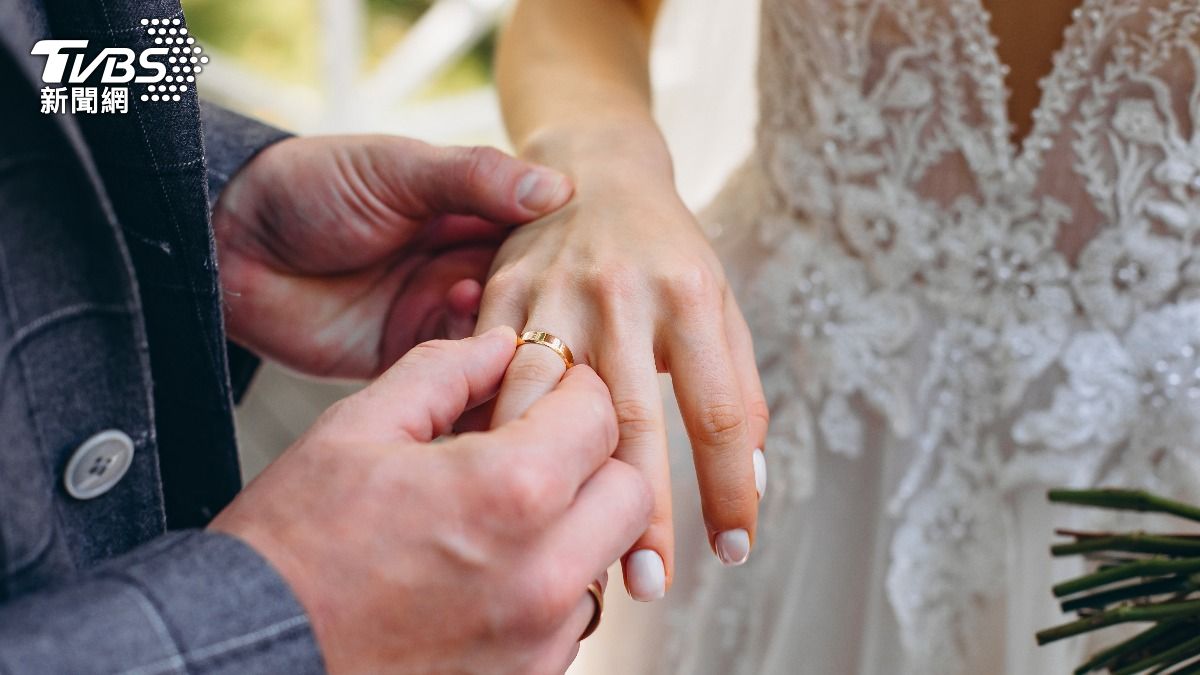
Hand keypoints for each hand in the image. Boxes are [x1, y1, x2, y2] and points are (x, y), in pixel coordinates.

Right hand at [210, 327, 651, 673]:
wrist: (247, 656)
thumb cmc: (289, 552)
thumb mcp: (355, 430)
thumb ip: (442, 372)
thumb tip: (497, 344)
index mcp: (507, 492)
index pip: (598, 414)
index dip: (570, 389)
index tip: (544, 391)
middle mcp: (543, 574)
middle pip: (630, 490)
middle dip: (592, 458)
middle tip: (537, 449)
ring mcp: (538, 638)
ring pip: (605, 556)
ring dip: (573, 525)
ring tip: (501, 516)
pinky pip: (572, 617)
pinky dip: (548, 585)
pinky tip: (488, 569)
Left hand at [212, 135, 571, 377]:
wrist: (228, 243)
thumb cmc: (310, 187)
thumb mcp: (398, 169)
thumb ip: (474, 178)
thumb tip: (557, 190)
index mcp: (471, 214)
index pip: (539, 240)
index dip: (568, 257)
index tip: (602, 273)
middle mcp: (463, 268)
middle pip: (528, 299)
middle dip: (549, 314)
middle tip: (574, 330)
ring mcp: (436, 316)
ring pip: (499, 342)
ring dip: (516, 349)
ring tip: (529, 353)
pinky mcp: (408, 359)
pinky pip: (457, 377)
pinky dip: (477, 377)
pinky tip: (490, 373)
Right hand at [476, 151, 768, 601]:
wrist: (595, 167)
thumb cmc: (666, 250)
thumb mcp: (719, 302)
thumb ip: (738, 387)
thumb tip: (751, 481)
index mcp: (690, 294)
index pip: (717, 411)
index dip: (727, 489)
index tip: (732, 549)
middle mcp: (622, 292)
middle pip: (632, 419)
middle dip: (639, 510)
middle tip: (647, 583)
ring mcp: (553, 290)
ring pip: (545, 400)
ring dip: (551, 482)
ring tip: (560, 550)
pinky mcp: (499, 291)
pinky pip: (488, 373)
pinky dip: (491, 432)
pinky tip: (495, 485)